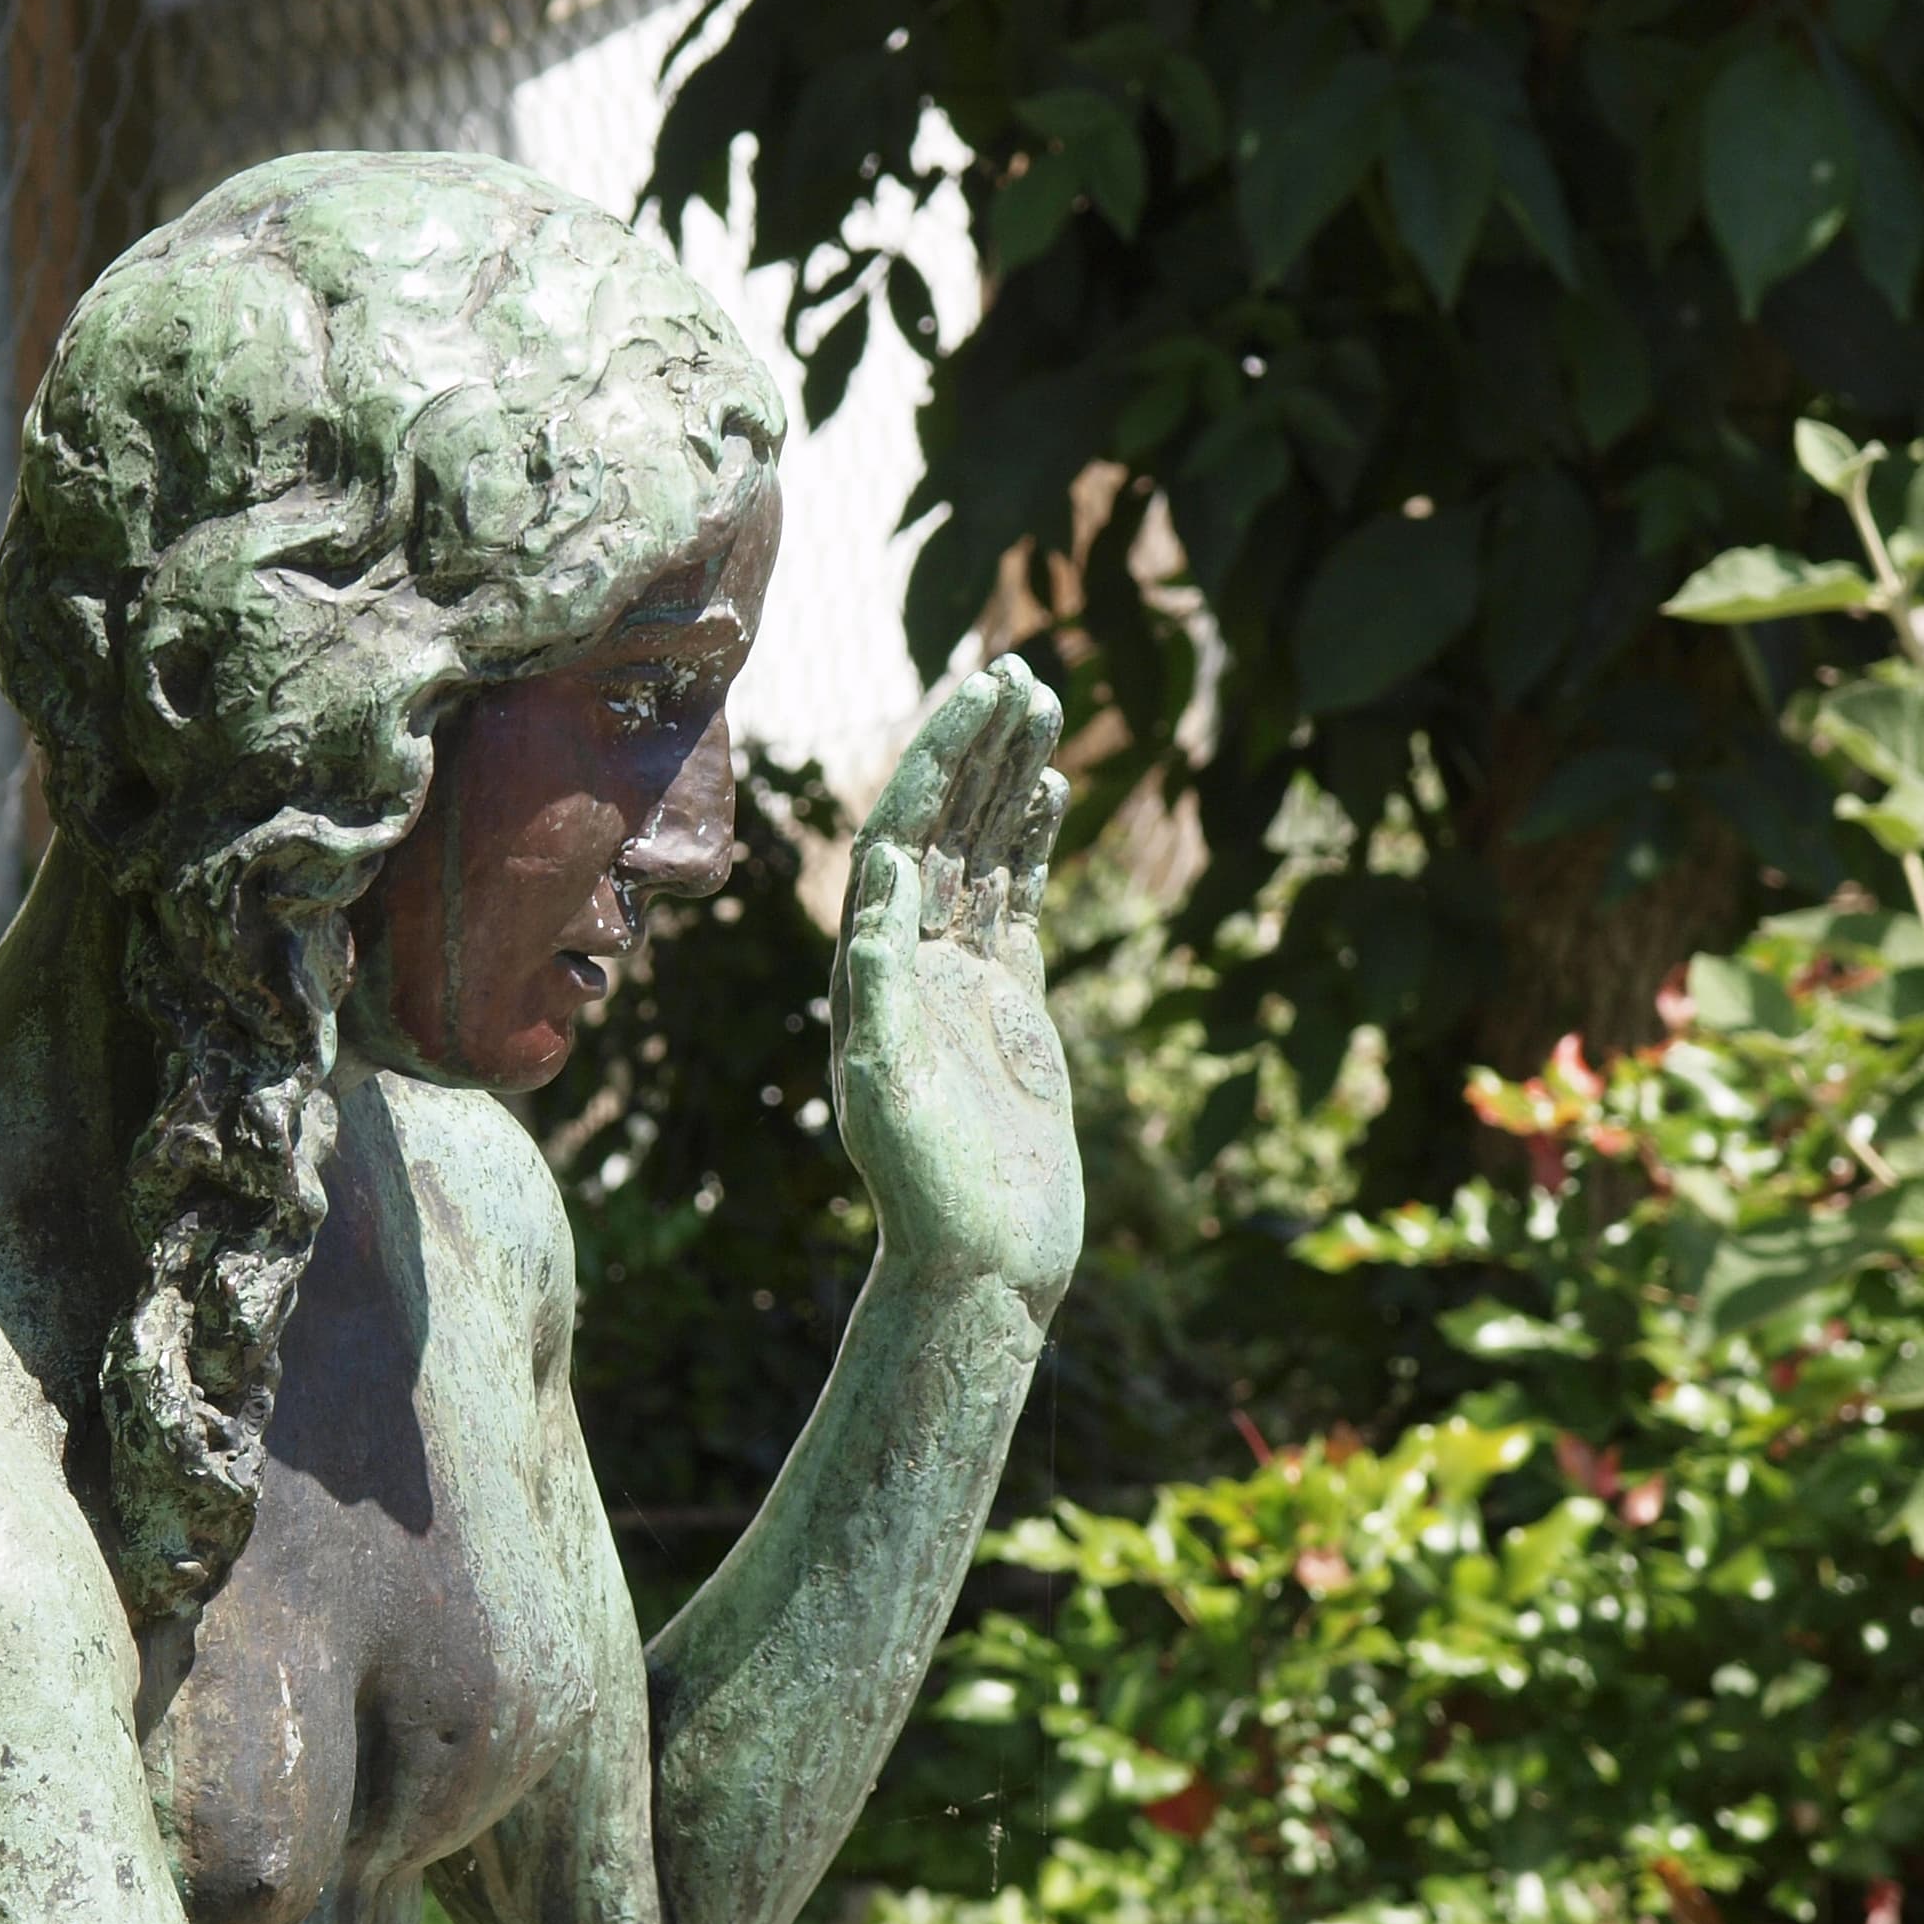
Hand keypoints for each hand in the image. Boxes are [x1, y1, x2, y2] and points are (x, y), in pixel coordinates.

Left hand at [832, 659, 1077, 1318]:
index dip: (938, 762)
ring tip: (1041, 701)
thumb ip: (880, 976)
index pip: (901, 833)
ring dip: (1007, 776)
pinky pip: (1017, 898)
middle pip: (941, 823)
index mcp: (870, 963)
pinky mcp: (1008, 999)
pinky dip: (1034, 841)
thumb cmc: (921, 1186)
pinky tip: (1053, 788)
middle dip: (976, 745)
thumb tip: (887, 866)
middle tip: (1018, 668)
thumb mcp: (885, 1081)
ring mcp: (961, 973)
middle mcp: (907, 955)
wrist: (978, 1255)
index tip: (978, 697)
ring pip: (983, 849)